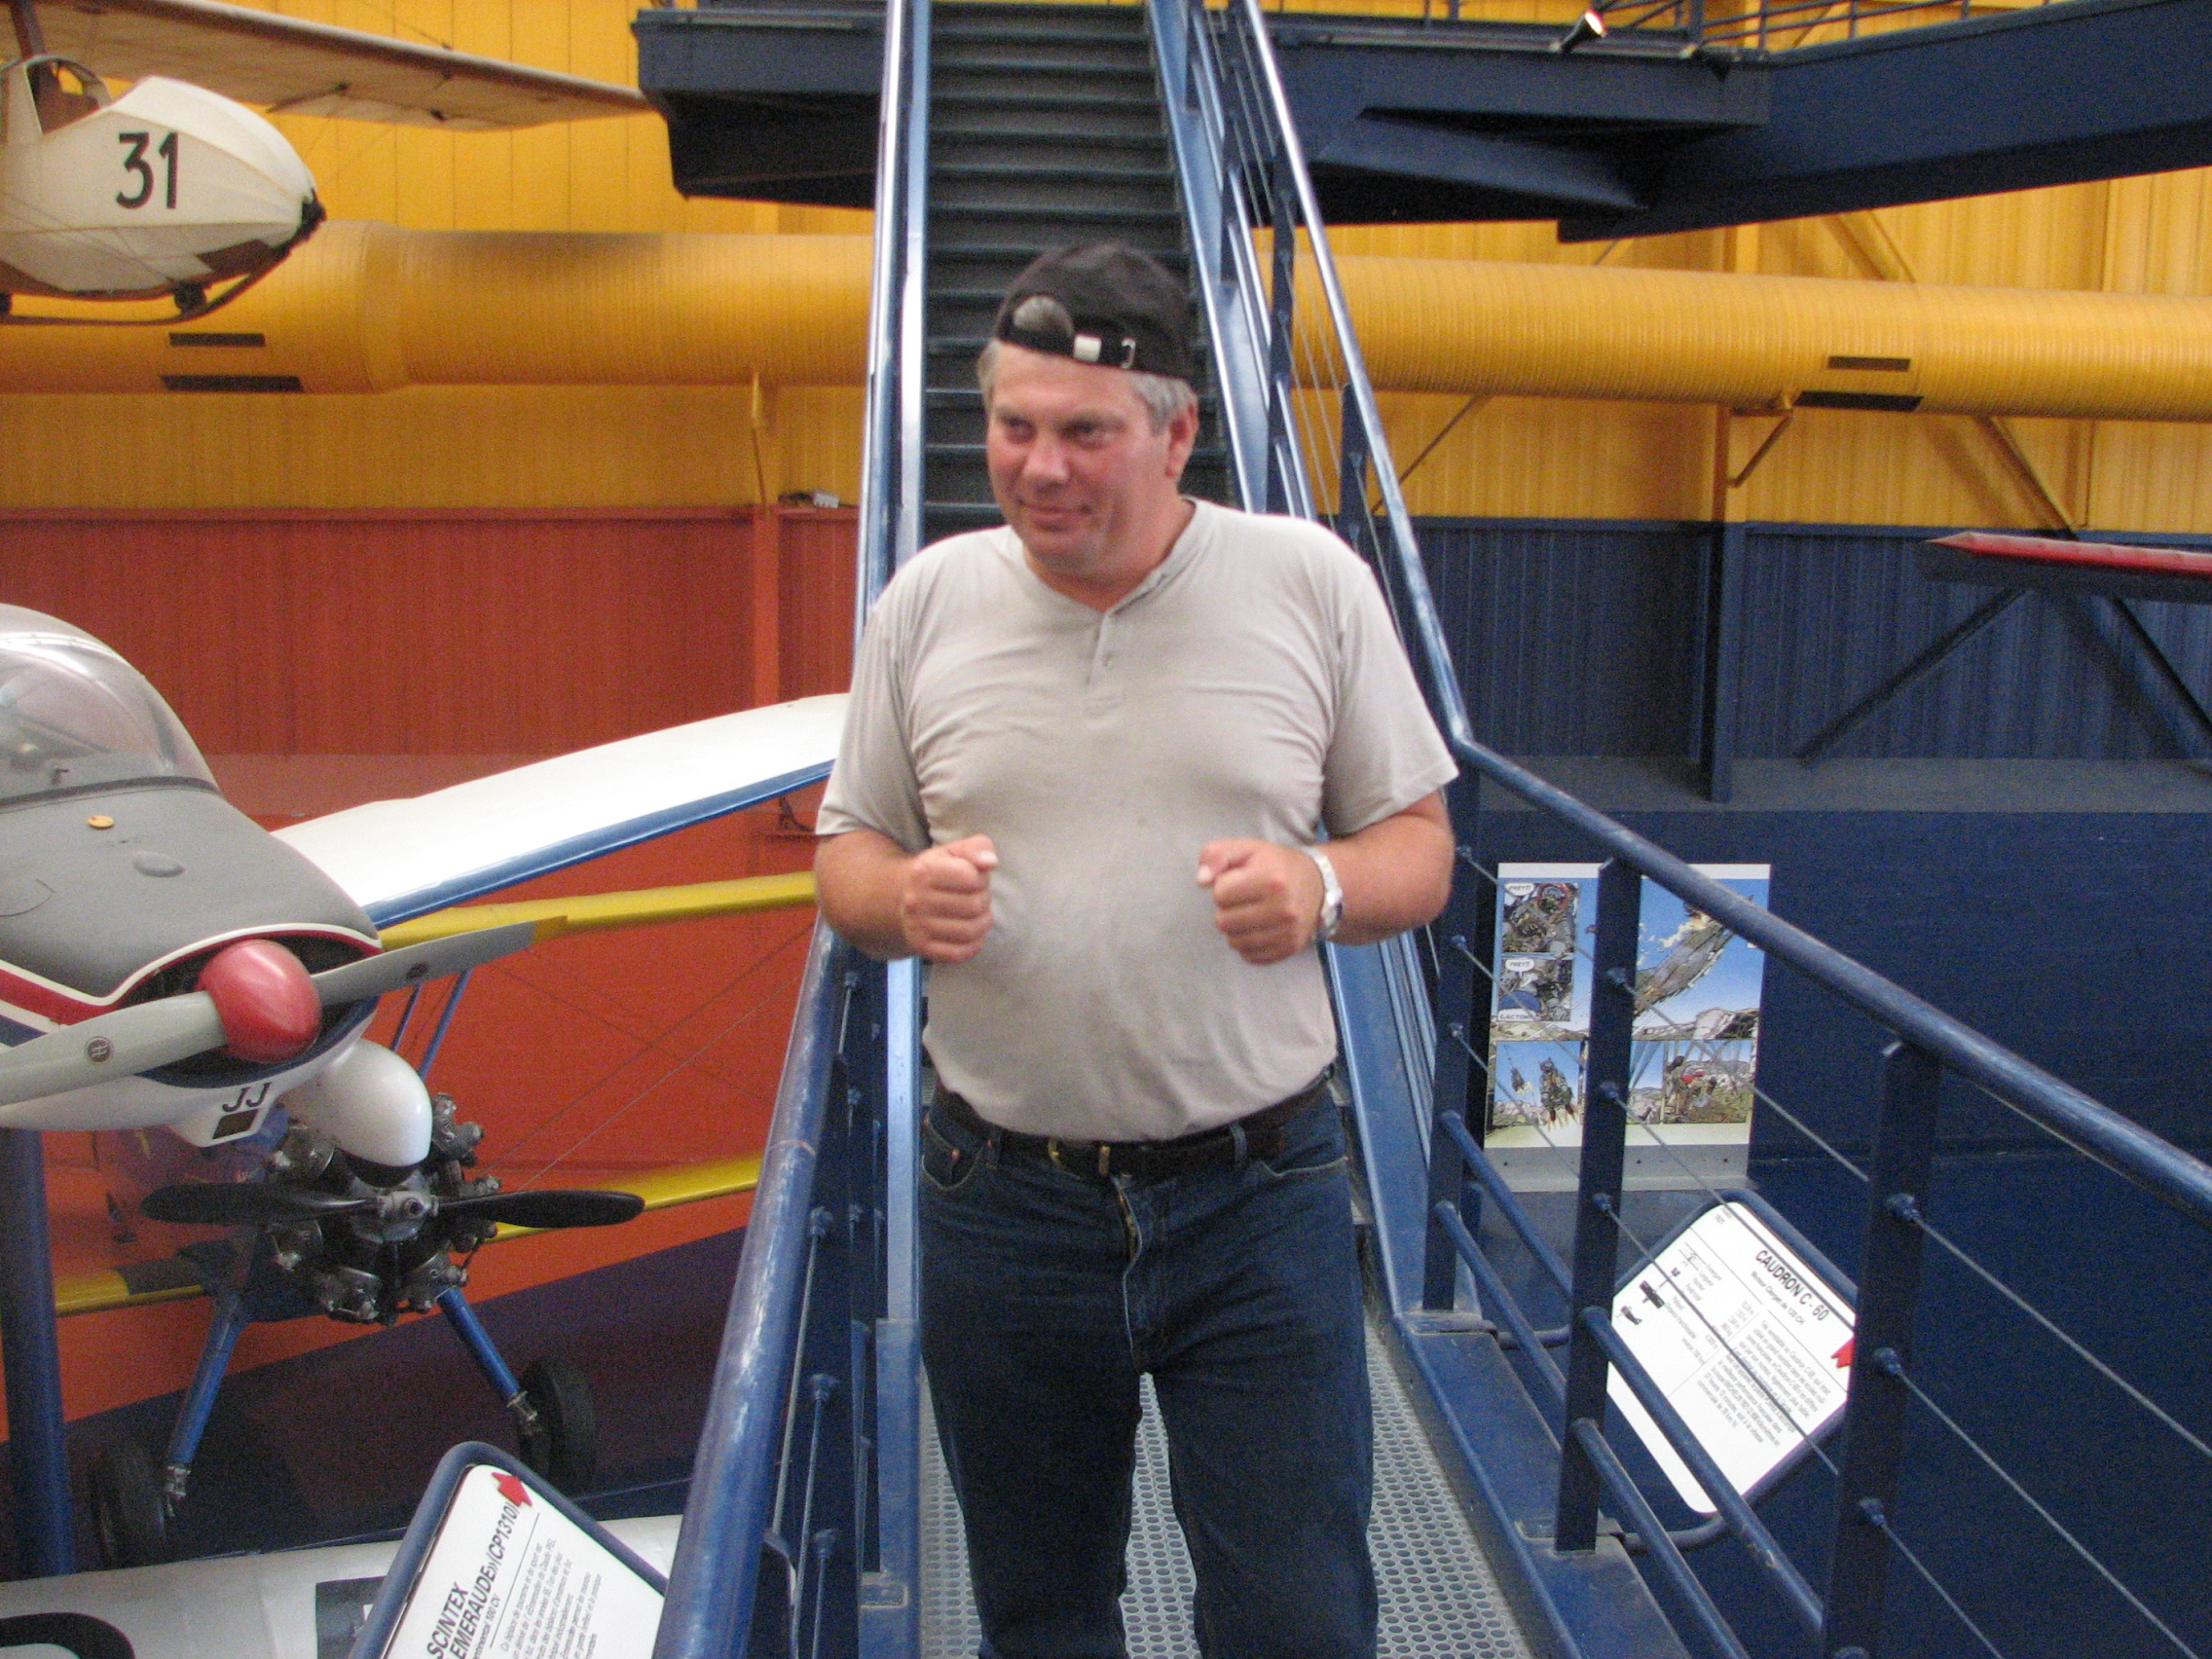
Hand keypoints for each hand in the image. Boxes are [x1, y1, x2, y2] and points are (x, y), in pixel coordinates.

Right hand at [900, 835, 997, 962]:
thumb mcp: (953, 852)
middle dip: (984, 899)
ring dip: (984, 922)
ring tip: (978, 914)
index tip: (974, 877)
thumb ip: (976, 847)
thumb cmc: (937, 872)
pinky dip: (975, 944)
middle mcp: (917, 900)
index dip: (981, 877)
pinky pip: (960, 953)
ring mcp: (918, 927)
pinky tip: (973, 933)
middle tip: (977, 897)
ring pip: (971, 931)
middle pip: (974, 905)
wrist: (901, 898)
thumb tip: (991, 862)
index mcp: (924, 872)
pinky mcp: (922, 948)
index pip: (971, 877)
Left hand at [1196, 839, 1322, 965]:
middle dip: (1227, 910)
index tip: (1239, 882)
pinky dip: (1248, 944)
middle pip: (1224, 921)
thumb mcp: (1248, 849)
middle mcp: (1282, 908)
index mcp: (1271, 879)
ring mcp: (1287, 931)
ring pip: (1234, 941)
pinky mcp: (1289, 948)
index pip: (1220, 894)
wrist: (1319, 885)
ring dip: (1235, 928)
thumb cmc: (1276, 865)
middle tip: (1243, 900)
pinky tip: (1258, 928)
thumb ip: (1217, 854)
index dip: (1223, 886)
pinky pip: (1250, 956)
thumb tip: (1201, 880)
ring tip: (1249, 914)